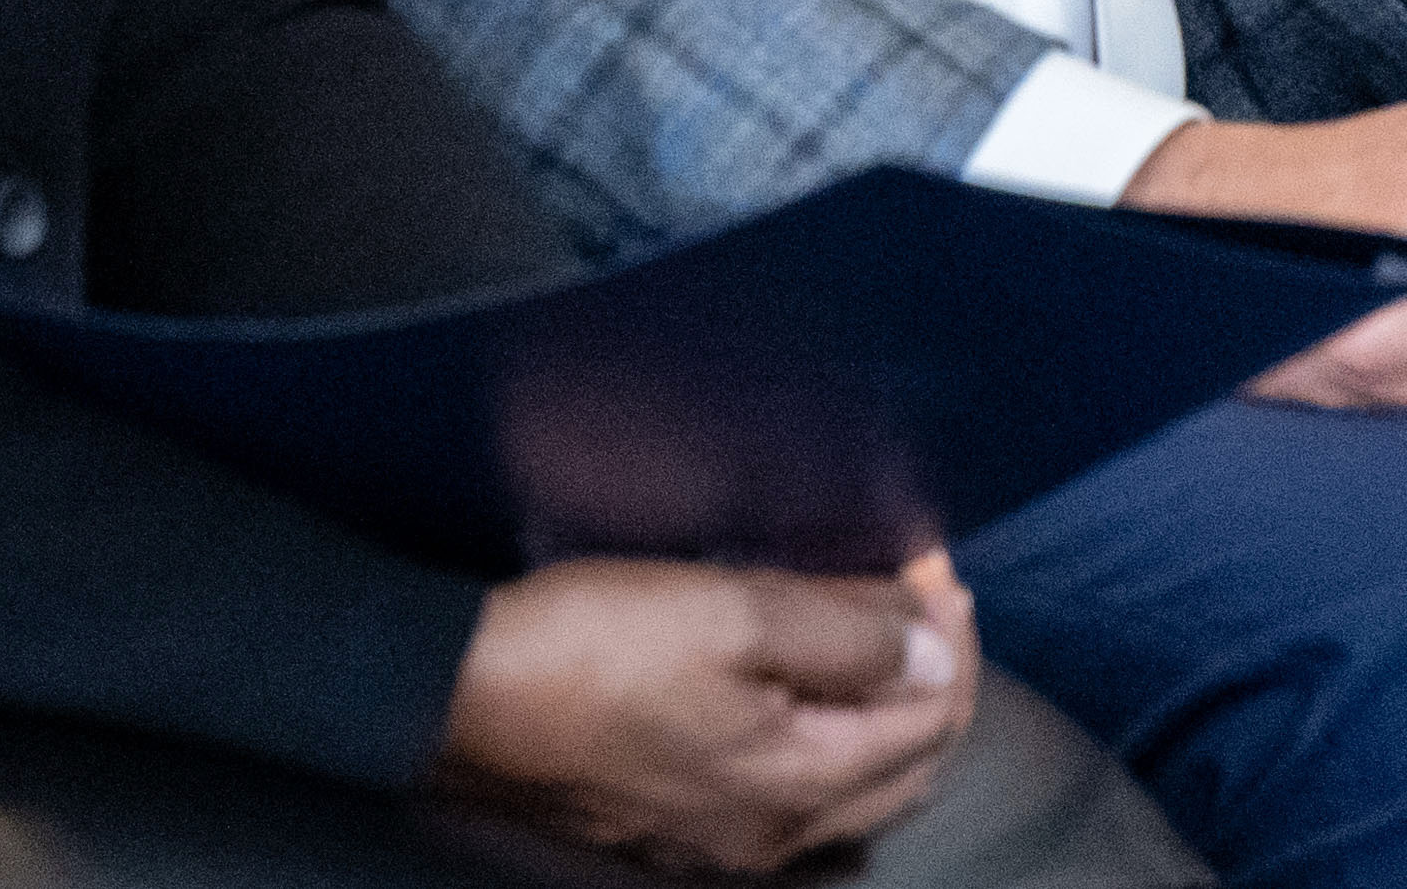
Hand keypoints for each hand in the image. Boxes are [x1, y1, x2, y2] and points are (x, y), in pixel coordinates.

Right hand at [431, 550, 973, 872]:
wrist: (457, 699)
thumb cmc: (591, 648)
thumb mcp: (733, 612)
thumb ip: (849, 633)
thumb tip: (935, 646)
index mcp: (800, 786)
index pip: (934, 719)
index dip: (949, 633)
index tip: (932, 562)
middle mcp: (772, 835)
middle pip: (906, 769)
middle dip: (933, 680)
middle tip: (921, 597)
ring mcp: (719, 842)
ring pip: (853, 791)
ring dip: (882, 714)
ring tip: (874, 633)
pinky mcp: (673, 827)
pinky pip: (793, 796)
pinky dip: (827, 740)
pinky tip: (804, 692)